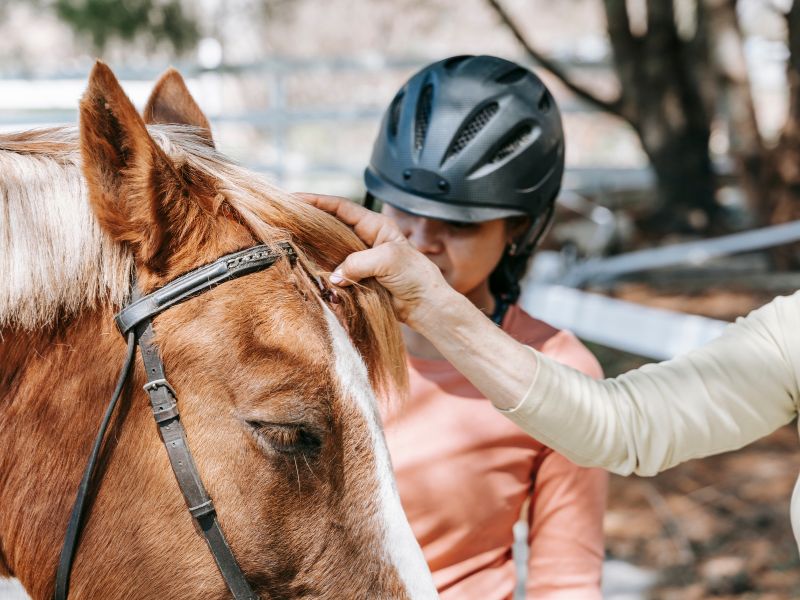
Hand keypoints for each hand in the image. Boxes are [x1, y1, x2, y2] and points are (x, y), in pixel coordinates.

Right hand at [295, 193, 454, 326]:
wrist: (424, 305)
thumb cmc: (415, 276)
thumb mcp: (388, 261)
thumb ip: (358, 263)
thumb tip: (335, 276)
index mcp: (375, 226)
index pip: (341, 208)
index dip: (318, 201)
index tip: (295, 198)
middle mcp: (365, 240)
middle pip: (331, 227)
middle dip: (309, 223)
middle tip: (285, 220)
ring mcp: (360, 259)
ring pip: (330, 250)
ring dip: (313, 249)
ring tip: (289, 243)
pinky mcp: (357, 278)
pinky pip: (334, 272)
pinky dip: (322, 272)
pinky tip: (307, 270)